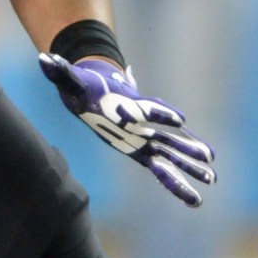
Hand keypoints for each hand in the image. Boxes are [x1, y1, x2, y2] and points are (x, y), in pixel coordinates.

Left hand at [38, 52, 215, 206]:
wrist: (95, 85)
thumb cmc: (83, 85)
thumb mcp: (70, 79)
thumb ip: (59, 72)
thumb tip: (44, 61)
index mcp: (128, 106)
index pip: (148, 110)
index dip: (162, 114)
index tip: (181, 119)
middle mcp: (141, 123)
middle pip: (168, 136)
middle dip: (187, 147)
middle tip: (209, 156)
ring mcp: (143, 137)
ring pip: (171, 154)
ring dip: (190, 166)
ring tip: (213, 179)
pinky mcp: (140, 150)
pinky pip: (161, 169)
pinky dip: (176, 182)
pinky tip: (196, 197)